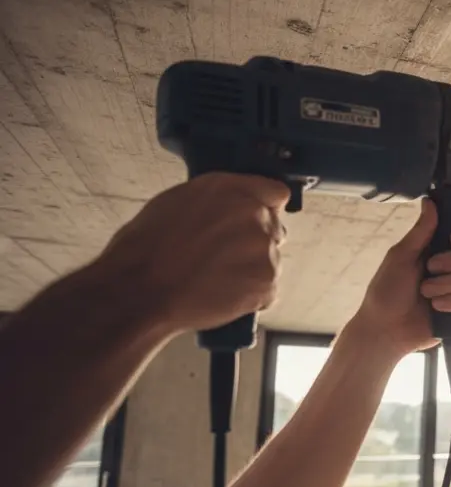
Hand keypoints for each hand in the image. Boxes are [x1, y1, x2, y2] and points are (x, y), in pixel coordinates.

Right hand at [96, 173, 288, 332]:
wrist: (139, 289)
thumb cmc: (145, 250)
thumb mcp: (176, 202)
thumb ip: (217, 200)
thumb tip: (232, 207)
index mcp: (230, 190)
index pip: (275, 192)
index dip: (265, 207)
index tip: (256, 220)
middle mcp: (253, 215)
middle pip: (272, 229)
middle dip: (252, 243)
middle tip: (222, 257)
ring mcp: (263, 250)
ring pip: (269, 261)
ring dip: (250, 270)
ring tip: (214, 278)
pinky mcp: (265, 283)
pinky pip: (266, 290)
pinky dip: (249, 296)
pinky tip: (220, 294)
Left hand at [348, 199, 450, 355]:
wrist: (385, 329)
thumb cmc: (386, 292)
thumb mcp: (400, 257)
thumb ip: (420, 231)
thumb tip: (430, 202)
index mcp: (434, 250)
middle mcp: (449, 267)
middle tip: (430, 268)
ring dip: (447, 284)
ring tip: (425, 293)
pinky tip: (436, 307)